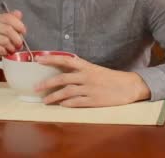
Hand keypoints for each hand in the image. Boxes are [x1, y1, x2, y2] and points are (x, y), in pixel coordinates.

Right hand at [0, 10, 25, 75]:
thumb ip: (12, 22)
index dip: (19, 25)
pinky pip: (0, 49)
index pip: (9, 17)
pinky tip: (4, 53)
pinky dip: (5, 52)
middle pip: (8, 29)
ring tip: (11, 50)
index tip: (23, 32)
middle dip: (17, 39)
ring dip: (11, 47)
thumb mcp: (3, 32)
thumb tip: (19, 13)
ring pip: (5, 40)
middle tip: (19, 45)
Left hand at [34, 55, 150, 107]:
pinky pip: (76, 102)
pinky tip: (62, 105)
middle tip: (36, 88)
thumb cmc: (111, 78)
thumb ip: (81, 71)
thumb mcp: (96, 70)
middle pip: (62, 78)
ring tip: (45, 101)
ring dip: (54, 97)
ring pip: (67, 92)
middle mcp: (87, 76)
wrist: (129, 86)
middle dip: (47, 83)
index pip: (66, 60)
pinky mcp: (94, 100)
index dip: (51, 59)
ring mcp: (90, 89)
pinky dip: (67, 103)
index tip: (38, 59)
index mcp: (87, 66)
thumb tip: (63, 72)